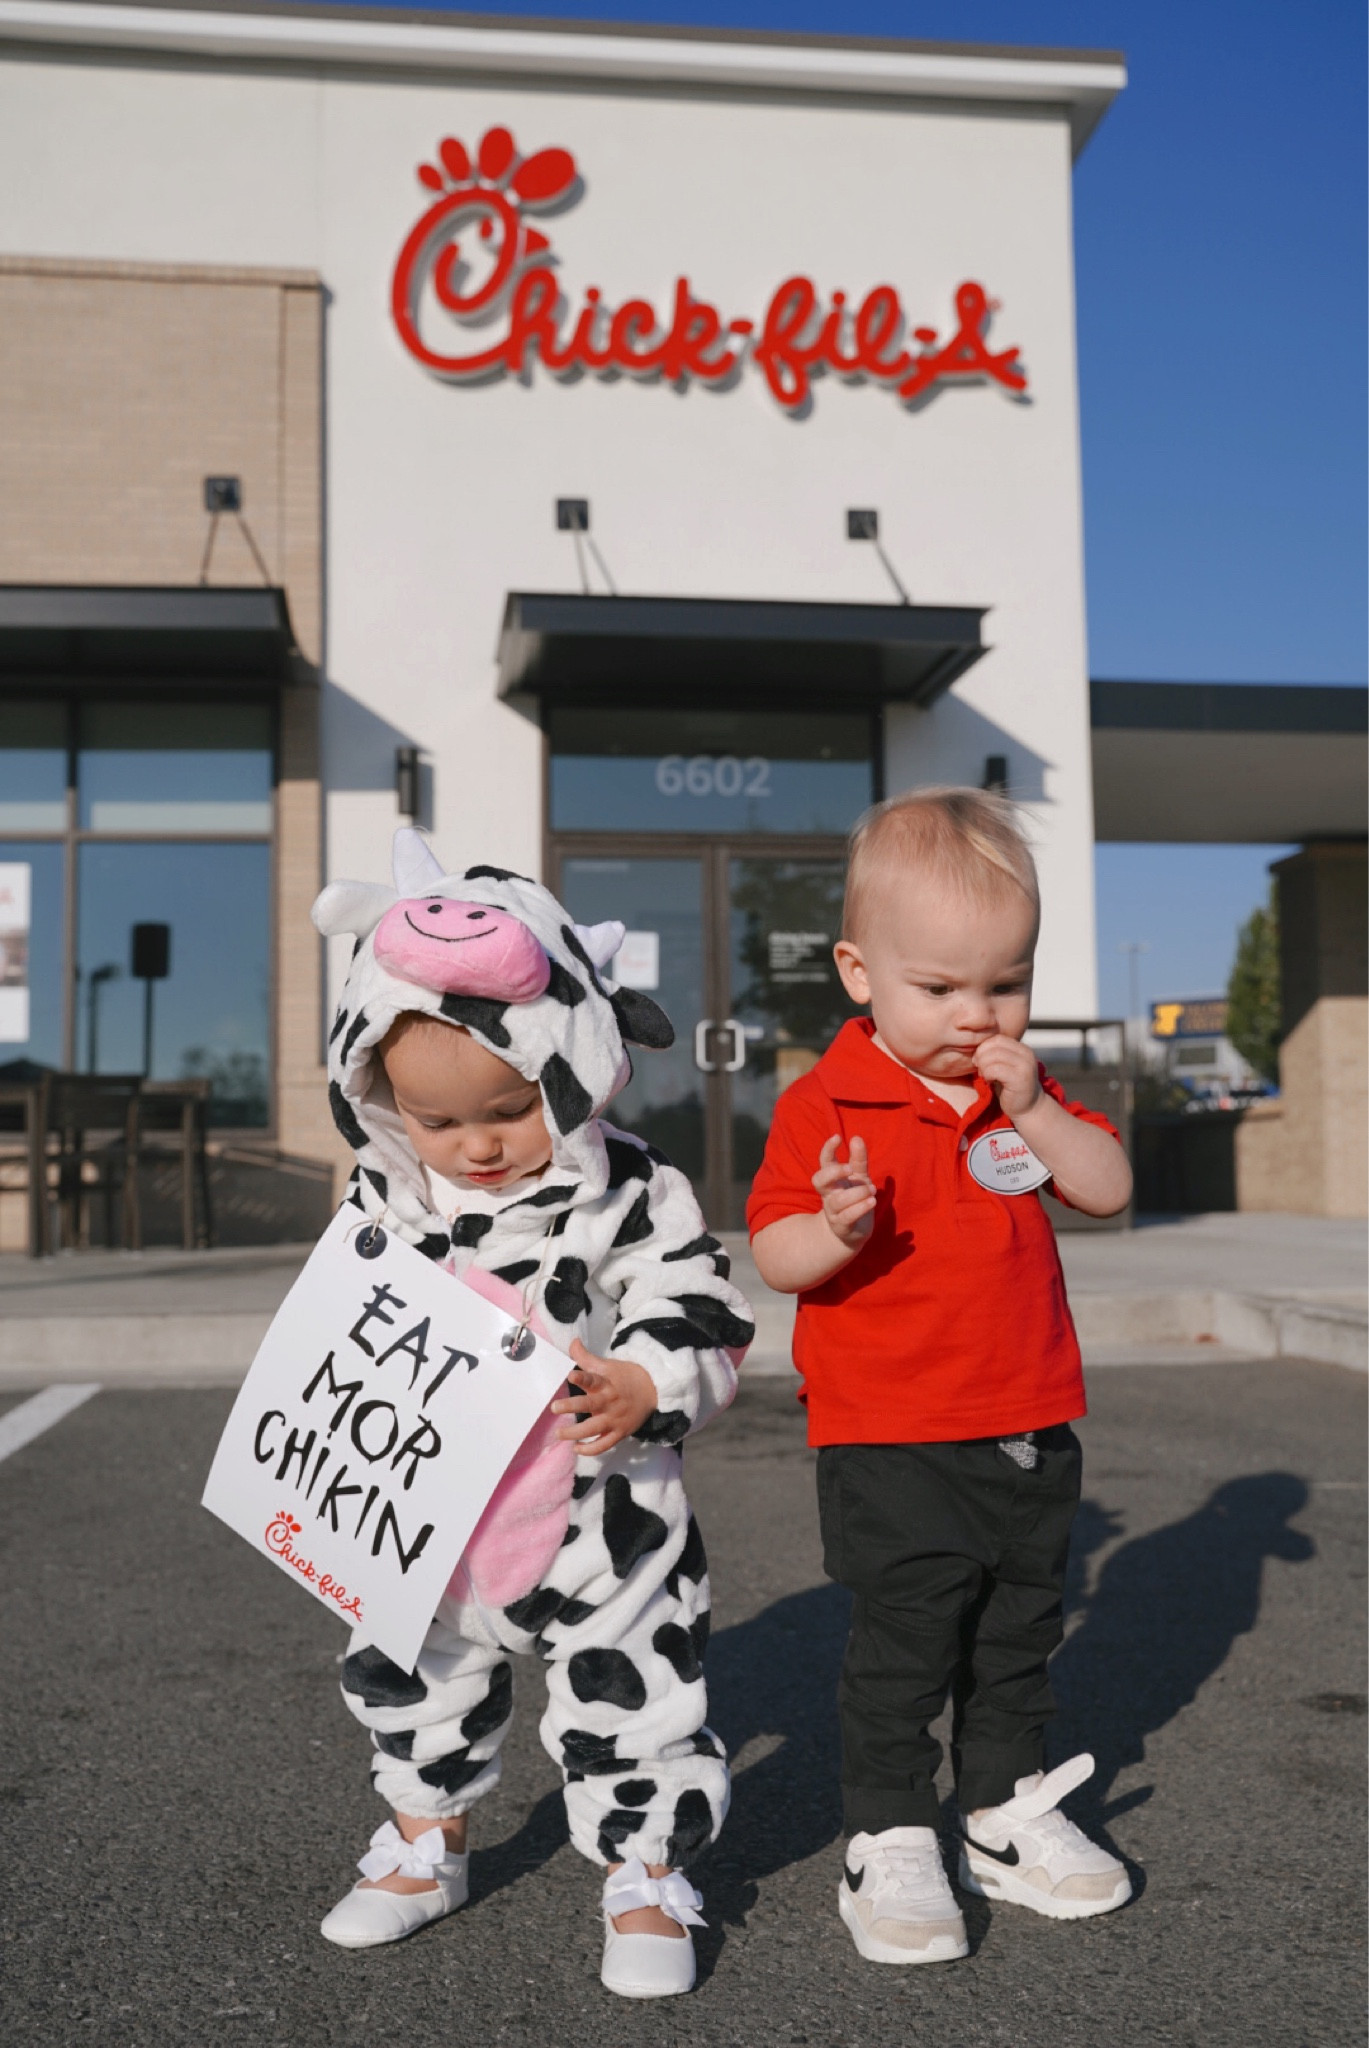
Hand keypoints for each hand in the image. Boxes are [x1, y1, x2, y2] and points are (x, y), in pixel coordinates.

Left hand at [551, 1339, 658, 1453]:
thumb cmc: (624, 1377)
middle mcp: (609, 1401)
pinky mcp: (619, 1433)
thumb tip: (572, 1341)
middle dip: (571, 1406)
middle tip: (554, 1407)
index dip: (582, 1378)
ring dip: (575, 1433)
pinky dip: (590, 1450)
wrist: (652, 1391)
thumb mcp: (607, 1365)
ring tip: (559, 1434)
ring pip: (594, 1428)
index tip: (570, 1376)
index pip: (593, 1379)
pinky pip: (604, 1445)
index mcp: (606, 1383)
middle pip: (590, 1405)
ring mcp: (614, 1419)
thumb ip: (586, 1357)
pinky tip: (576, 1448)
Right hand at [812, 1134, 876, 1249]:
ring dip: (856, 1193)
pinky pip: (847, 1216)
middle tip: (850, 1168)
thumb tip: (857, 1137)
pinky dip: (860, 1208)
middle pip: (819, 1181)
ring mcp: (833, 1211)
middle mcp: (829, 1194)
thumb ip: (858, 1159)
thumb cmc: (854, 1199)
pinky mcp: (842, 1226)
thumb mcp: (859, 1178)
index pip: (824, 1162)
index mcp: (832, 1180)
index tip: (837, 1137)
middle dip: (833, 1172)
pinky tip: (872, 1201)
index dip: (827, 1150)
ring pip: (837, 1200)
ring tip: (872, 1189)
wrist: (852, 1232)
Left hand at [972, 1034, 1040, 1118]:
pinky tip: (990, 1082)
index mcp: (1022, 1049)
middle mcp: (1026, 1054)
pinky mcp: (1020, 1079)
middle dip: (981, 1056)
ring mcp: (1024, 1066)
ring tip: (985, 1076)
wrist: (1027, 1109)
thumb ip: (995, 1054)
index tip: (978, 1061)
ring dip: (983, 1067)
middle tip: (979, 1069)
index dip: (983, 1048)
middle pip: (994, 1045)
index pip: (997, 1038)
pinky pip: (994, 1070)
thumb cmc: (1010, 1088)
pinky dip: (987, 1075)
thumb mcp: (1004, 1066)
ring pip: (993, 1056)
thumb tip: (975, 1046)